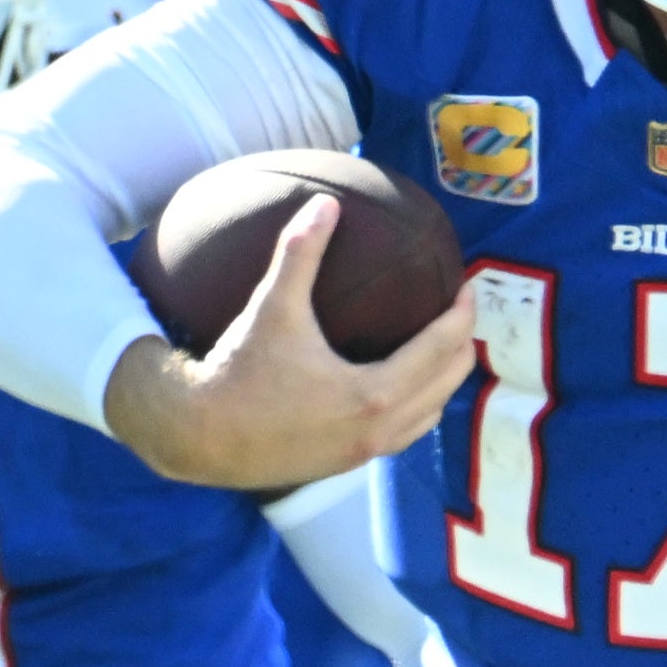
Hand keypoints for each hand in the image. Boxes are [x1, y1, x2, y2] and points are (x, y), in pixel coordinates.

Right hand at [109, 213, 481, 495]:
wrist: (199, 436)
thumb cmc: (238, 371)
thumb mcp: (271, 307)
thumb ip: (301, 253)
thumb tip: (325, 204)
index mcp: (374, 393)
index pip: (442, 346)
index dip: (462, 312)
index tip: (467, 285)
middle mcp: (380, 429)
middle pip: (448, 382)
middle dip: (462, 344)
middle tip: (459, 309)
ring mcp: (366, 452)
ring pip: (429, 414)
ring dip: (442, 380)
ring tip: (440, 346)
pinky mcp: (347, 463)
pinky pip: (402, 433)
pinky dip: (415, 405)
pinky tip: (400, 382)